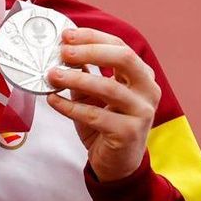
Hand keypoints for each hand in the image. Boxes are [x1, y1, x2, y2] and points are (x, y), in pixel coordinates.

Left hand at [44, 27, 161, 181]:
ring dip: (76, 79)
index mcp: (141, 75)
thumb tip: (62, 52)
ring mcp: (141, 112)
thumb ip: (83, 74)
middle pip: (123, 58)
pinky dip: (71, 106)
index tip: (66, 36)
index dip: (93, 38)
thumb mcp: (93, 95)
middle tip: (62, 51)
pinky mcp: (129, 133)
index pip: (119, 46)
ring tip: (52, 75)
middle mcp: (148, 90)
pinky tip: (53, 100)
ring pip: (108, 87)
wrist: (117, 165)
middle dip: (90, 51)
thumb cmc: (106, 125)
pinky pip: (96, 115)